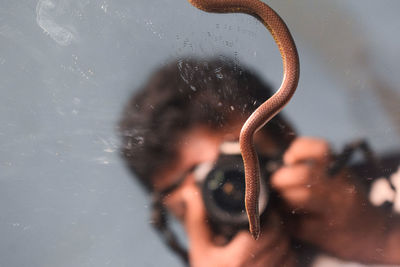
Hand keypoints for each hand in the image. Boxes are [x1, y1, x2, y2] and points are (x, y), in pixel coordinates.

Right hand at [177, 177, 296, 266]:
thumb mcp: (199, 248)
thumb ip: (196, 220)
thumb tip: (191, 192)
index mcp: (238, 259)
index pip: (268, 230)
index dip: (270, 216)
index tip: (264, 209)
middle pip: (281, 240)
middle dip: (277, 225)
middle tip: (269, 216)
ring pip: (288, 252)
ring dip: (283, 240)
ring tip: (272, 232)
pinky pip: (290, 264)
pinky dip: (286, 255)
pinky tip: (274, 250)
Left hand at [270, 137, 394, 262]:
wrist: (372, 233)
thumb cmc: (346, 197)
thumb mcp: (339, 175)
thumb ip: (315, 164)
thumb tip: (281, 159)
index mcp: (341, 172)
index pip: (321, 150)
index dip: (299, 149)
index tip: (290, 158)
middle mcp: (339, 191)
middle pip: (303, 176)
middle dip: (282, 177)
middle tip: (276, 182)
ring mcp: (332, 214)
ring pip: (295, 200)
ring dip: (282, 198)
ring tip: (283, 199)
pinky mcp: (323, 235)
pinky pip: (293, 223)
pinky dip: (285, 218)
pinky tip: (289, 216)